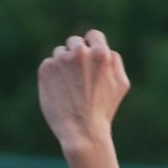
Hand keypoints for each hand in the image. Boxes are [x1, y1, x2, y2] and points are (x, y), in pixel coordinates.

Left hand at [39, 30, 129, 150]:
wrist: (82, 131)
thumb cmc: (104, 110)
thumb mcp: (121, 85)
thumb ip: (114, 63)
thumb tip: (106, 50)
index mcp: (102, 54)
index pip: (94, 35)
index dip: (92, 45)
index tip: (88, 56)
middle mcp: (81, 52)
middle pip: (75, 42)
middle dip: (76, 55)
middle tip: (78, 78)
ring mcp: (62, 59)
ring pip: (60, 53)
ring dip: (63, 66)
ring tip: (70, 89)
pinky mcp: (46, 68)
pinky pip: (49, 65)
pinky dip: (53, 76)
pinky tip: (60, 92)